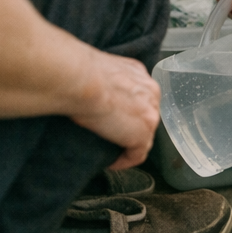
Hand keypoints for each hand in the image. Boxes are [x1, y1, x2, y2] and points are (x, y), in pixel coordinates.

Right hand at [71, 52, 161, 168]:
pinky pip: (137, 155)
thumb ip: (106, 81)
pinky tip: (111, 162)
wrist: (82, 80)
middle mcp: (151, 92)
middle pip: (145, 115)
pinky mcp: (142, 134)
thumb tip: (93, 88)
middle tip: (111, 136)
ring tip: (111, 150)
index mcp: (139, 74)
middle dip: (131, 127)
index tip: (112, 119)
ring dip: (129, 144)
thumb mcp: (99, 70)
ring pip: (145, 135)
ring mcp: (150, 114)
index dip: (127, 111)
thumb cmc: (81, 74)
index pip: (140, 97)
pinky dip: (124, 161)